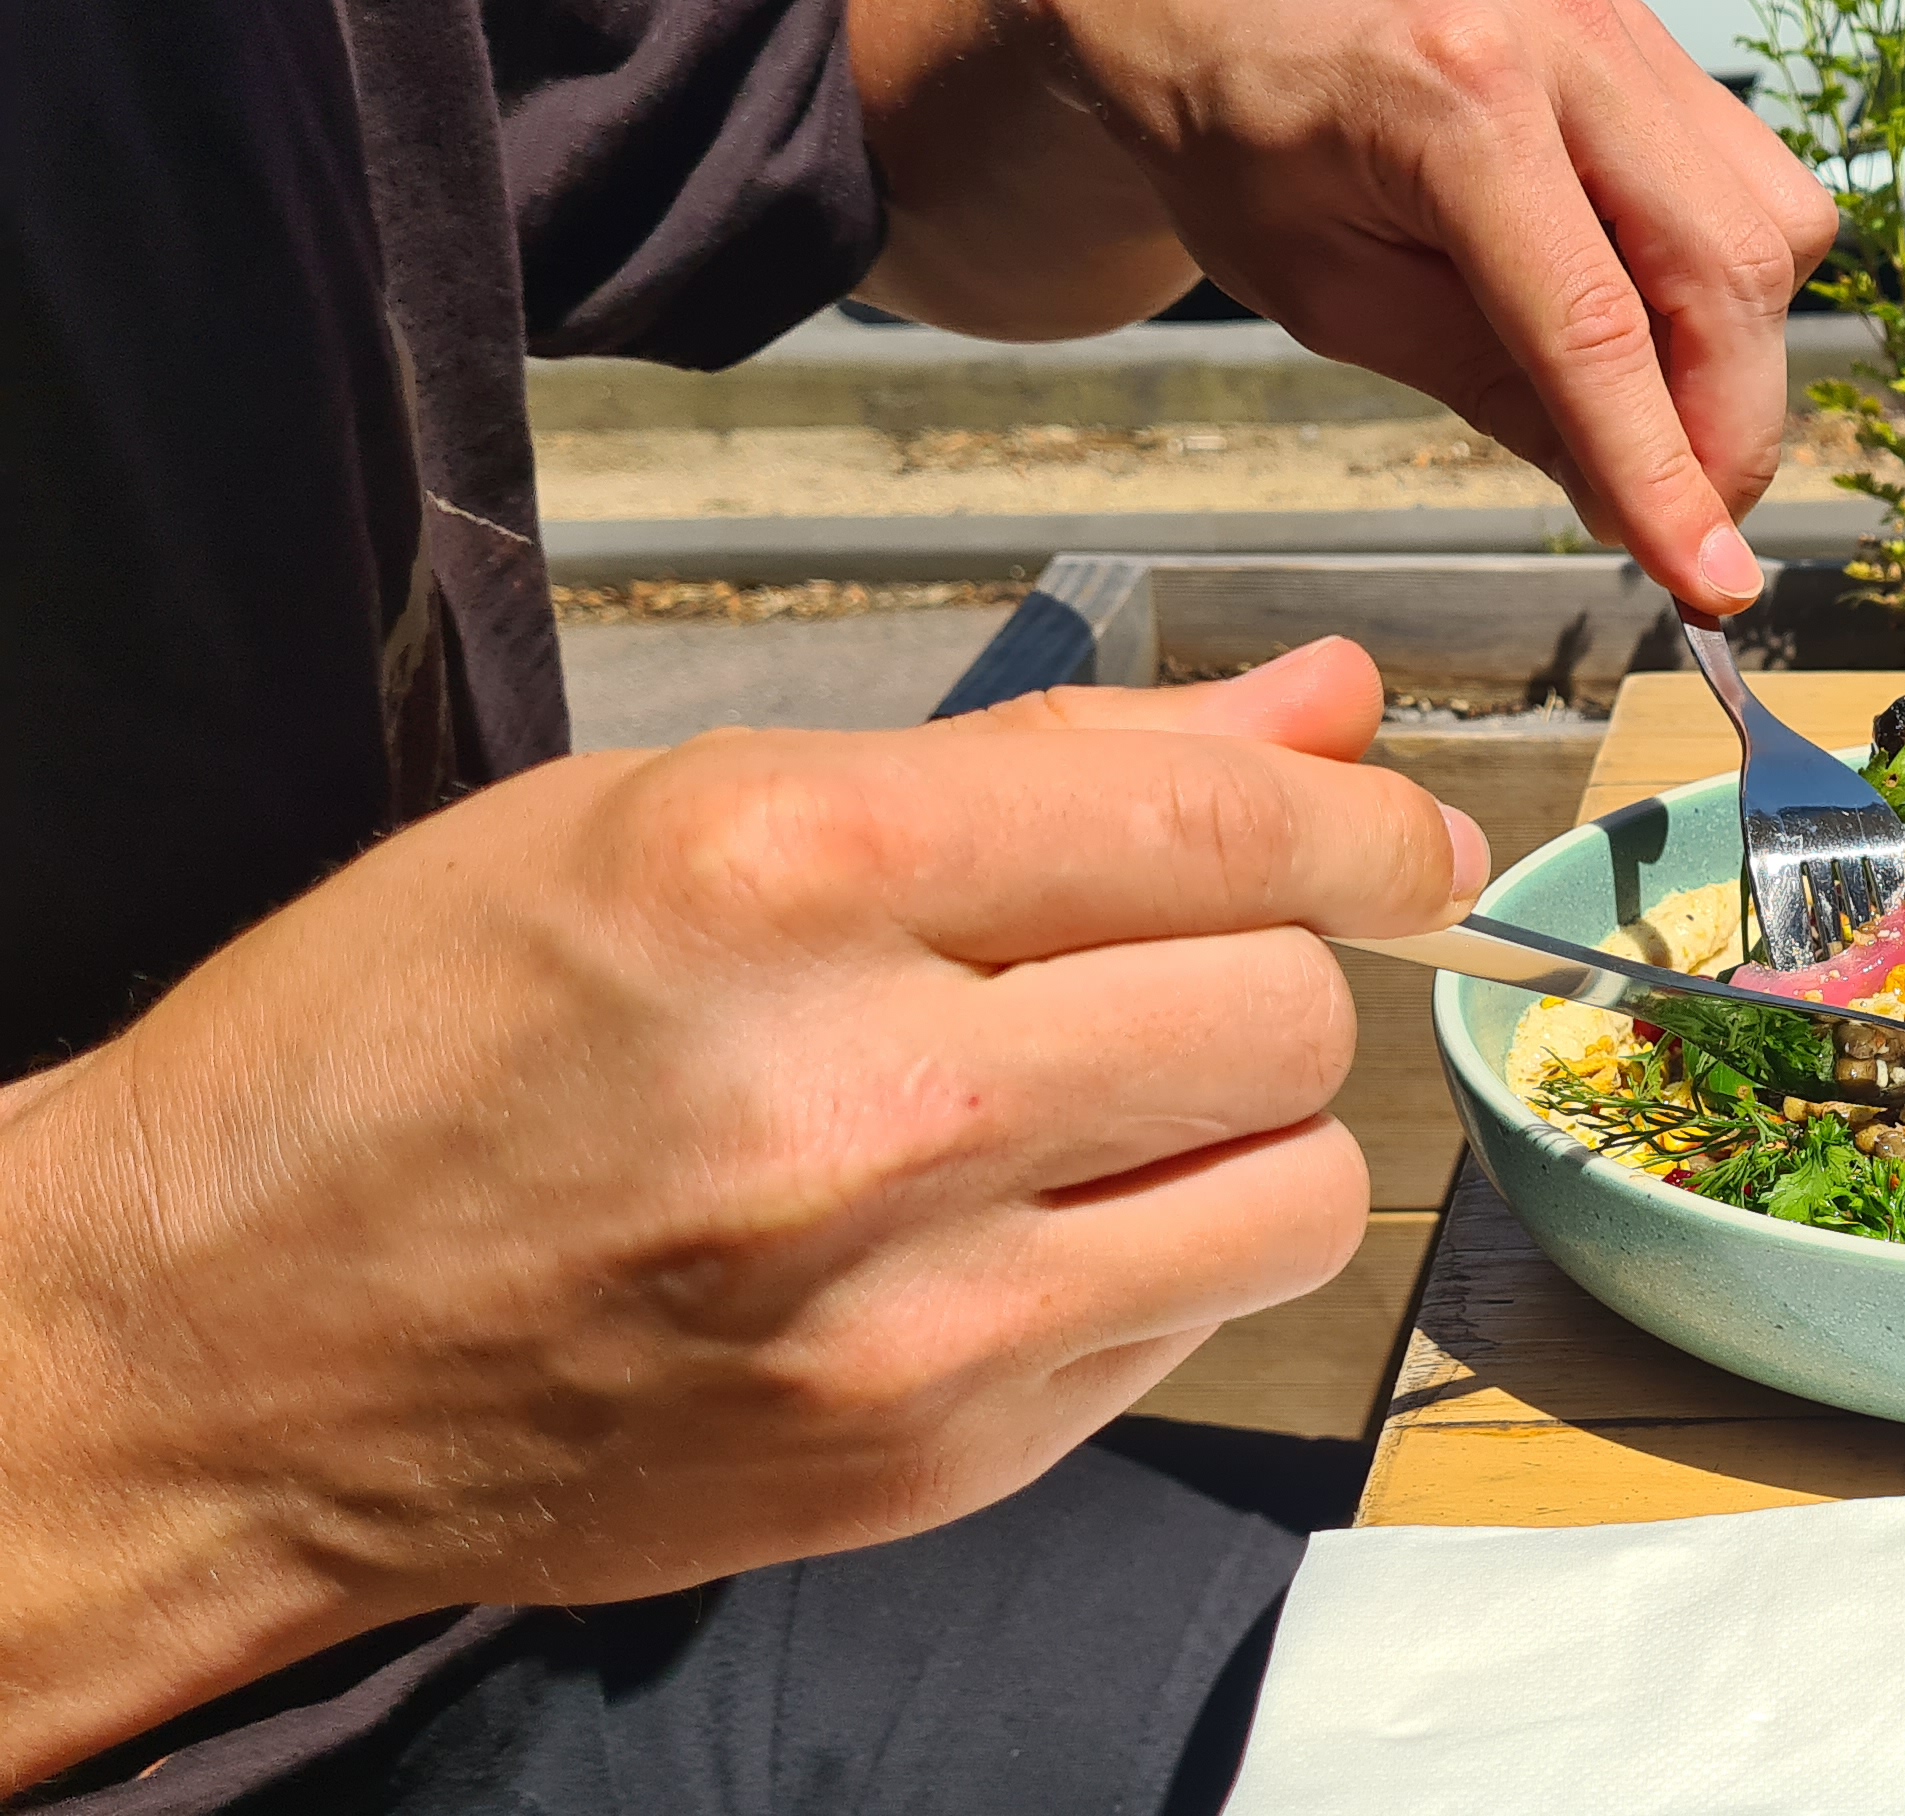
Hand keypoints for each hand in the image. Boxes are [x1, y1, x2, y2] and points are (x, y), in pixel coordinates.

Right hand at [0, 640, 1476, 1788]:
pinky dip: (1160, 1258)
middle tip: (1184, 958)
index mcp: (784, 871)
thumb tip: (1327, 707)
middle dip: (1282, 965)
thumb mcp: (677, 807)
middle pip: (1289, 1009)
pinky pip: (1192, 1326)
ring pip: (1297, 1188)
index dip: (1363, 822)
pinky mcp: (929, 1458)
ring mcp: (906, 1309)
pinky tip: (1020, 1224)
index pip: (1218, 823)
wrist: (216, 1350)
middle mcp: (867, 1098)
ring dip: (1249, 1129)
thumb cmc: (413, 1039)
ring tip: (1104, 1100)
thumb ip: (1044, 762)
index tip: (1404, 834)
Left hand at [851, 0, 1837, 615]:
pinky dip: (1730, 278)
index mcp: (1453, 101)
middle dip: (1729, 430)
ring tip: (1654, 413)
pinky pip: (1755, 178)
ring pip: (1774, 224)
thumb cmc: (1238, 133)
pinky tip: (1653, 314)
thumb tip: (1624, 494)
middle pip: (1727, 272)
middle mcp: (1567, 41)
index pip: (1598, 327)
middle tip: (1685, 525)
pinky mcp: (1657, 38)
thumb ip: (1489, 387)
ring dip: (1740, 352)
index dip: (1664, 472)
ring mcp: (1627, 26)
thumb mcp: (1331, 295)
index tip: (1707, 579)